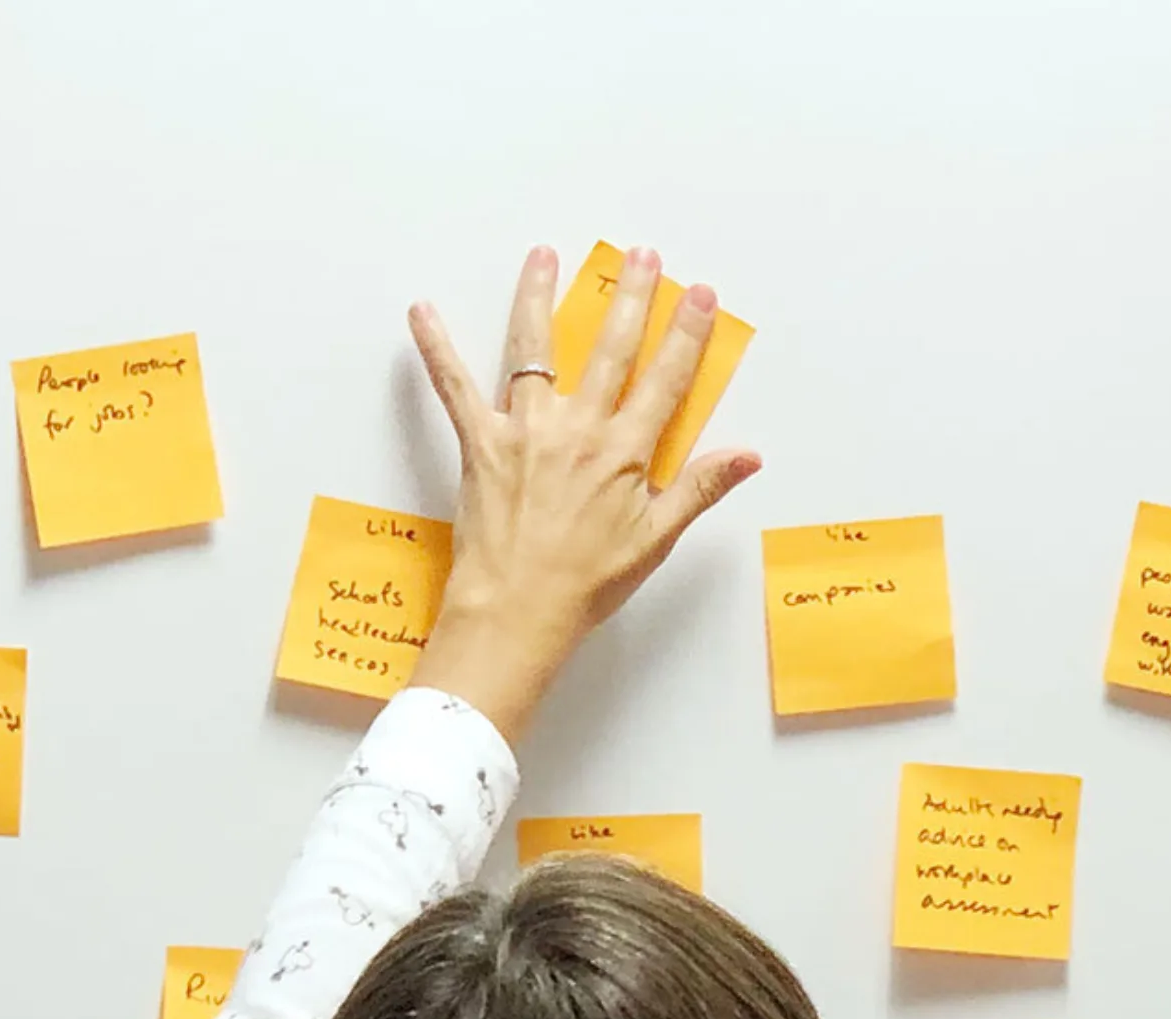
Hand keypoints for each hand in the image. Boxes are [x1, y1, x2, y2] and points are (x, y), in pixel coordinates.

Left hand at [402, 244, 761, 740]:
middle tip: (640, 256)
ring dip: (540, 296)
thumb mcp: (655, 539)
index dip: (685, 334)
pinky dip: (435, 348)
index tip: (697, 295)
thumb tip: (748, 456)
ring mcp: (527, 431)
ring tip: (544, 255)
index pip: (665, 380)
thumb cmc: (585, 583)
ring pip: (533, 348)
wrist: (518, 612)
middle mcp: (578, 430)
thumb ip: (700, 487)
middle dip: (629, 298)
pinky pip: (454, 387)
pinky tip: (422, 311)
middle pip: (609, 349)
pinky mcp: (482, 443)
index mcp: (624, 453)